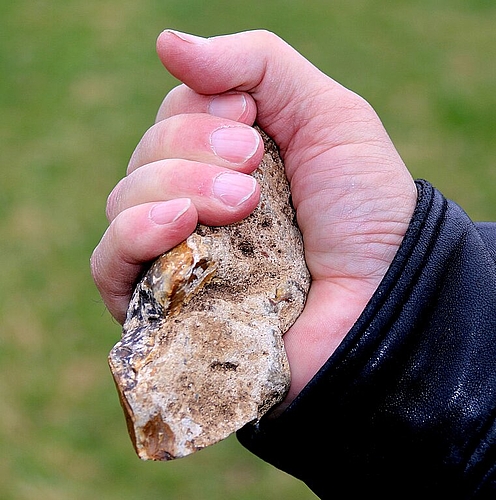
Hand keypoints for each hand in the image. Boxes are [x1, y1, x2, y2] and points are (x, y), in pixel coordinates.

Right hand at [91, 30, 416, 404]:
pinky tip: (178, 223)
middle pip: (145, 157)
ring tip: (238, 203)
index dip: (200, 110)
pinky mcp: (168, 304)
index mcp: (223, 159)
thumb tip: (166, 43)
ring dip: (172, 186)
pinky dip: (132, 234)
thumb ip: (255, 65)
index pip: (172, 116)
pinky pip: (108, 265)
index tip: (253, 123)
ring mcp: (177, 253)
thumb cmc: (364, 207)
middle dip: (193, 151)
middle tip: (254, 171)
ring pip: (123, 202)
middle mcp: (194, 202)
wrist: (383, 292)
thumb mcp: (326, 114)